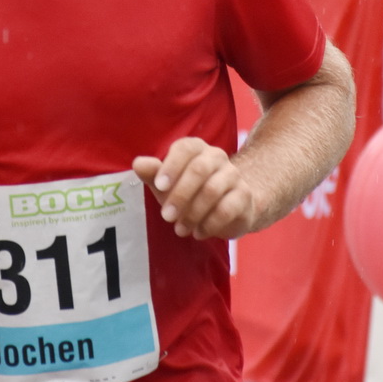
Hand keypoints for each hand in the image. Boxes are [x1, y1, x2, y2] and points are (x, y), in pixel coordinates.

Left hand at [134, 137, 256, 239]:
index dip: (172, 166)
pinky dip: (209, 224)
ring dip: (193, 213)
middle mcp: (217, 157)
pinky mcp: (244, 196)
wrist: (229, 206)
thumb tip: (138, 163)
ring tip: (180, 230)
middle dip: (180, 194)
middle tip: (166, 216)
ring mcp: (233, 175)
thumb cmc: (190, 191)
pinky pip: (227, 209)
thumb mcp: (168, 184)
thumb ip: (153, 173)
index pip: (185, 148)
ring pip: (212, 190)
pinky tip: (198, 233)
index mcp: (196, 149)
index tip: (159, 186)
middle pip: (199, 169)